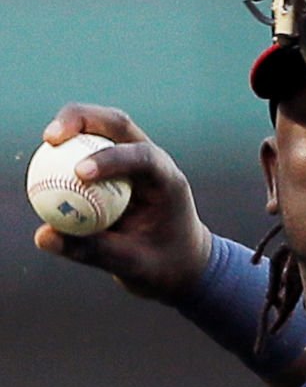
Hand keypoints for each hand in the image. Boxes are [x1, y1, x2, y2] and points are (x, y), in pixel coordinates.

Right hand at [34, 103, 211, 303]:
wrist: (181, 263)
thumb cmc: (163, 266)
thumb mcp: (132, 266)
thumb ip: (91, 251)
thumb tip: (43, 236)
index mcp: (168, 182)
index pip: (143, 158)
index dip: (111, 159)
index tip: (79, 173)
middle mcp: (153, 162)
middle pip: (118, 125)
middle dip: (83, 121)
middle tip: (51, 137)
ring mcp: (135, 159)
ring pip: (102, 128)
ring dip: (72, 125)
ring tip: (47, 140)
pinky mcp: (118, 166)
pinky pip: (89, 149)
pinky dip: (68, 149)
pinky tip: (46, 162)